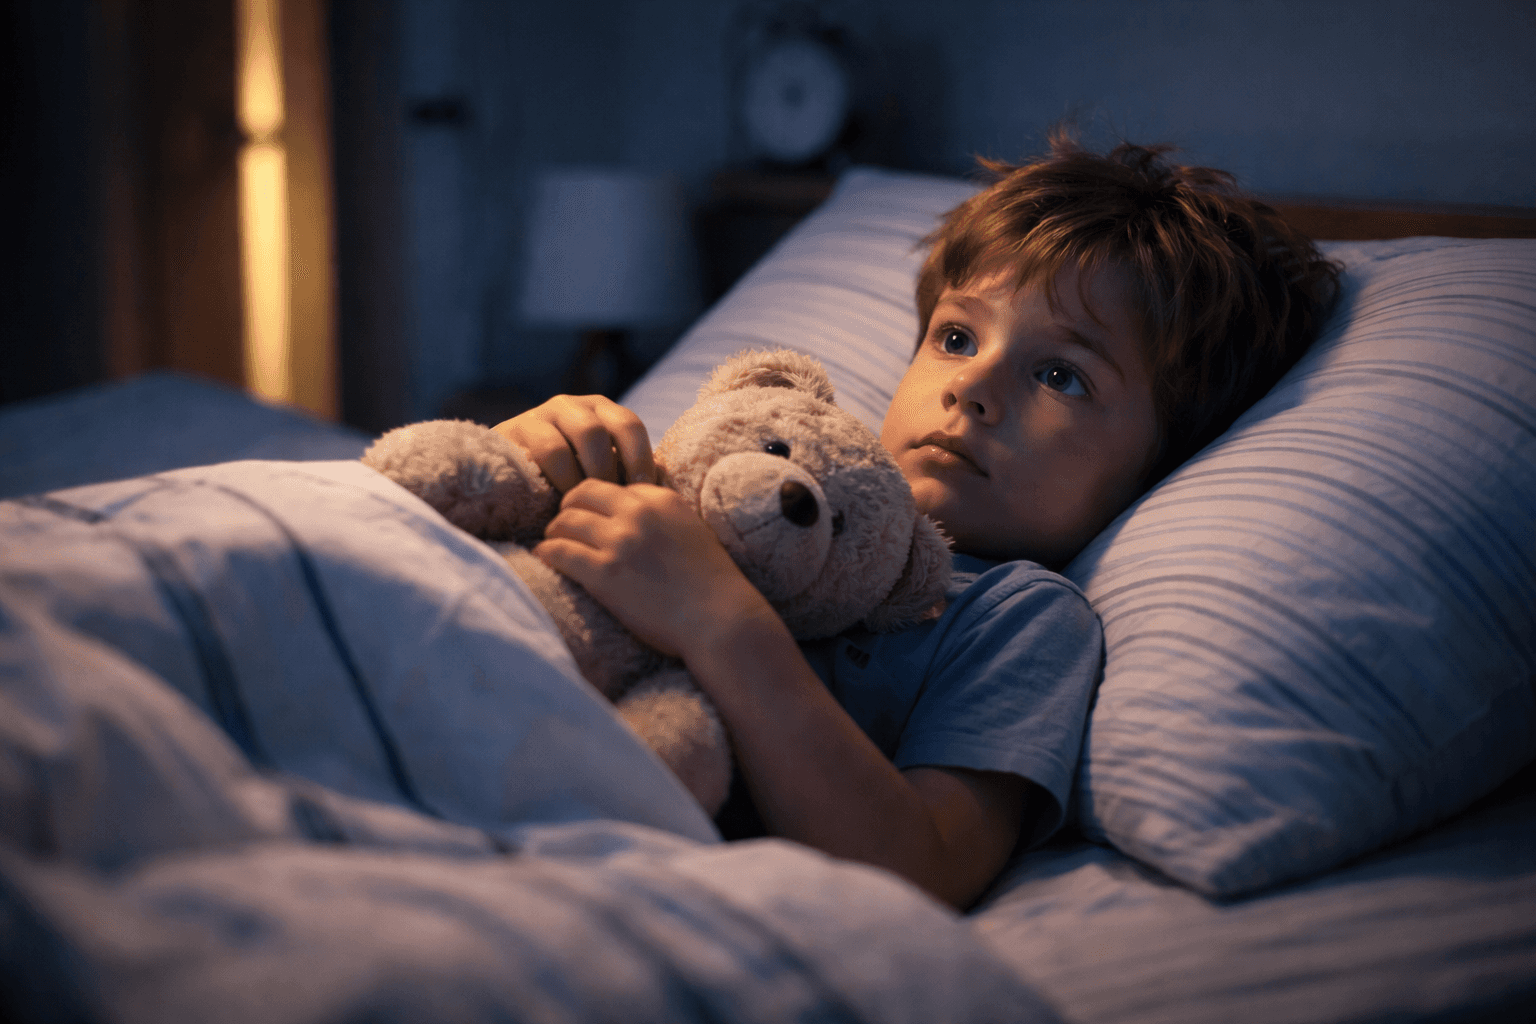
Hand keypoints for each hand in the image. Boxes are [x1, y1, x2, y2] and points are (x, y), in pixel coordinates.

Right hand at [493, 395, 655, 493]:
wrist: (508, 481)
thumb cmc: (564, 483)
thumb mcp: (597, 473)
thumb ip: (624, 474)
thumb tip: (660, 490)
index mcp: (601, 412)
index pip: (630, 425)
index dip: (640, 457)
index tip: (644, 490)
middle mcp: (574, 406)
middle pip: (604, 429)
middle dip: (611, 468)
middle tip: (611, 500)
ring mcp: (545, 413)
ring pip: (581, 434)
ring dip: (589, 472)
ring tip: (587, 502)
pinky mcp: (518, 427)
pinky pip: (549, 447)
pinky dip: (561, 475)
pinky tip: (562, 499)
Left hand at [533, 479, 772, 658]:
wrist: (720, 619)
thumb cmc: (711, 583)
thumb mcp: (690, 530)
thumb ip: (661, 514)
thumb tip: (632, 509)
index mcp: (660, 499)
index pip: (609, 485)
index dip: (592, 501)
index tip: (587, 515)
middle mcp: (637, 513)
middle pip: (580, 495)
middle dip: (567, 510)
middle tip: (563, 528)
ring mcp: (619, 542)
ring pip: (564, 521)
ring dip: (554, 533)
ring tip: (553, 546)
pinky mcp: (604, 573)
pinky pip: (559, 551)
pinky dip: (547, 553)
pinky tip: (546, 559)